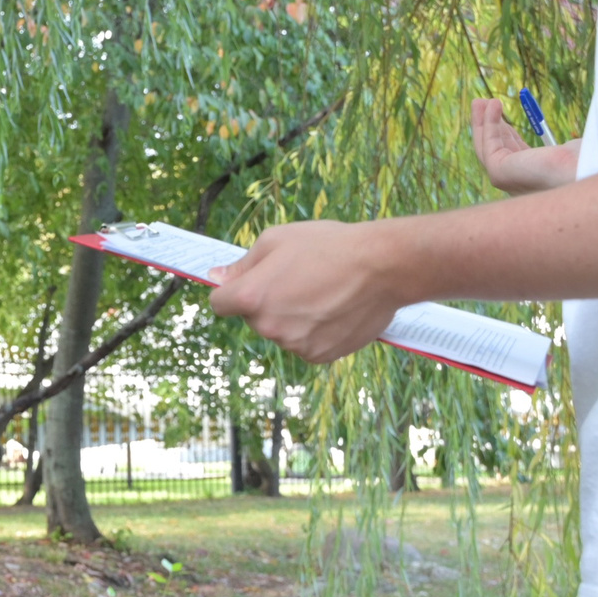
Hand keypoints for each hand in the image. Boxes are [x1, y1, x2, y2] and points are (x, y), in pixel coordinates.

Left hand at [207, 220, 409, 363]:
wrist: (382, 267)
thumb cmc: (328, 246)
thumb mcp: (276, 240)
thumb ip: (242, 264)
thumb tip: (215, 278)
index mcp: (250, 296)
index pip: (219, 304)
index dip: (231, 292)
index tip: (250, 284)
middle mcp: (268, 326)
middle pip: (253, 319)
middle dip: (266, 303)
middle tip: (299, 280)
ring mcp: (294, 344)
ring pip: (281, 332)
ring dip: (292, 318)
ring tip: (322, 293)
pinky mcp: (318, 356)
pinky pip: (305, 345)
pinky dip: (314, 332)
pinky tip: (333, 310)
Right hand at [470, 98, 579, 195]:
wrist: (580, 171)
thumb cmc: (583, 162)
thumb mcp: (572, 151)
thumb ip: (565, 149)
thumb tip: (570, 145)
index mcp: (533, 180)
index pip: (514, 155)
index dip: (506, 134)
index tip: (504, 119)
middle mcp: (516, 184)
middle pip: (495, 150)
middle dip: (490, 127)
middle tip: (487, 105)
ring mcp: (506, 180)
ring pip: (486, 147)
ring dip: (483, 122)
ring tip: (481, 100)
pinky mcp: (498, 173)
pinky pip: (488, 143)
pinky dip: (488, 122)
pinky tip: (492, 106)